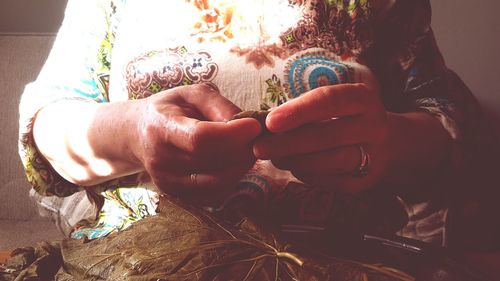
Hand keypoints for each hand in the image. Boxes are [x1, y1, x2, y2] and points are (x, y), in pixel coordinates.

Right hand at [132, 83, 260, 198]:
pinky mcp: (177, 196)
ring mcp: (168, 182)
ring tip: (249, 149)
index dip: (232, 134)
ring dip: (242, 166)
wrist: (138, 133)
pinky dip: (232, 180)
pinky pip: (215, 194)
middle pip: (213, 162)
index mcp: (161, 128)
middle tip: (258, 136)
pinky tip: (235, 163)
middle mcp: (160, 160)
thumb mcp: (191, 94)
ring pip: (218, 182)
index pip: (199, 138)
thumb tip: (247, 125)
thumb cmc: (171, 108)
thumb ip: (218, 105)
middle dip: (244, 149)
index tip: (255, 125)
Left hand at [253, 83, 390, 193]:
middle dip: (289, 142)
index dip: (299, 111)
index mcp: (362, 99)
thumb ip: (303, 110)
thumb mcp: (331, 105)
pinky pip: (332, 181)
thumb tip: (263, 123)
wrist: (384, 145)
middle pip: (329, 135)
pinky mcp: (365, 181)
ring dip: (296, 161)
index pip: (329, 100)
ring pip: (332, 161)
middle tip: (259, 147)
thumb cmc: (342, 118)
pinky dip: (307, 175)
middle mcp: (374, 125)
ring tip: (273, 157)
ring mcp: (374, 155)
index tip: (270, 121)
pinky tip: (292, 167)